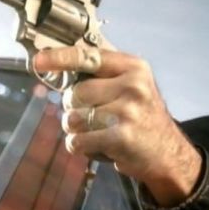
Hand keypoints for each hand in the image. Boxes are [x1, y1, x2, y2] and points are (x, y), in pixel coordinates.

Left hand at [33, 46, 201, 206]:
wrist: (169, 153)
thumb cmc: (143, 118)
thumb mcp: (133, 86)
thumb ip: (103, 75)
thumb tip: (57, 65)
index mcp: (134, 67)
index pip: (89, 56)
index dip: (60, 58)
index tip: (39, 60)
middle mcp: (133, 85)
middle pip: (75, 93)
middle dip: (75, 108)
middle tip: (94, 118)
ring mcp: (127, 111)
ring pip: (72, 118)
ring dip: (77, 130)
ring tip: (99, 133)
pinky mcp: (121, 137)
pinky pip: (78, 140)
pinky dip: (81, 147)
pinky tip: (100, 146)